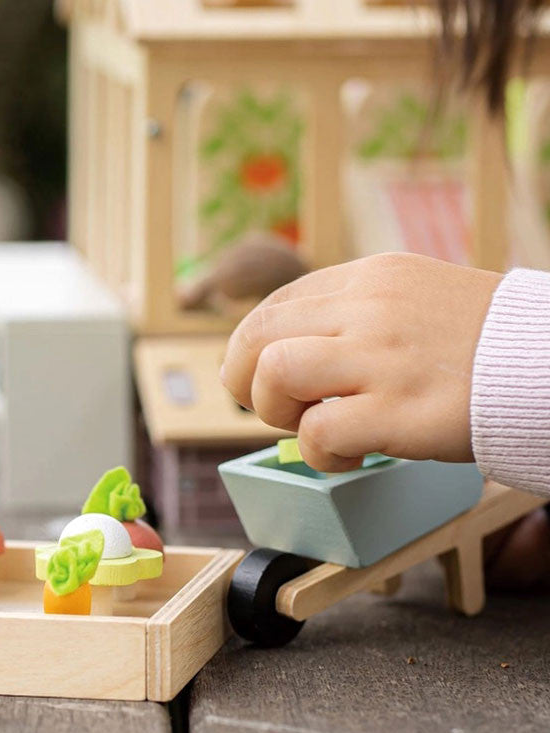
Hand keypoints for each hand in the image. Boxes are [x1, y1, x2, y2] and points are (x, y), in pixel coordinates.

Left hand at [220, 253, 501, 471]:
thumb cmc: (486, 346)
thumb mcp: (418, 301)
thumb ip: (359, 316)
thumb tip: (290, 355)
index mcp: (372, 278)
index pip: (275, 306)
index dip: (253, 350)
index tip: (262, 378)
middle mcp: (370, 308)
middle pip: (257, 336)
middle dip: (246, 380)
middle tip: (278, 409)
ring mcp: (383, 357)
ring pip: (275, 373)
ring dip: (277, 411)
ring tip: (313, 426)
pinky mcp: (398, 410)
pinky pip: (317, 434)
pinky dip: (320, 454)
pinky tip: (352, 455)